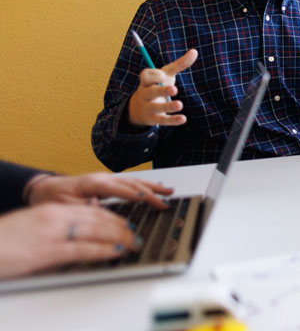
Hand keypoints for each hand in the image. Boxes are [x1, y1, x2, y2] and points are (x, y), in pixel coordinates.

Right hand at [0, 203, 140, 278]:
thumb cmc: (1, 240)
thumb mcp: (31, 227)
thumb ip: (54, 228)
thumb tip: (74, 236)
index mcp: (51, 211)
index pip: (91, 210)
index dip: (113, 217)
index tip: (126, 223)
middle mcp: (55, 217)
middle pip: (99, 218)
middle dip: (121, 226)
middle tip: (136, 234)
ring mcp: (51, 233)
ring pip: (96, 230)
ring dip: (120, 237)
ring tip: (134, 243)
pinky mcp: (46, 252)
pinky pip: (83, 249)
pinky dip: (104, 249)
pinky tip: (116, 252)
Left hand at [27, 173, 173, 209]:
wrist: (44, 189)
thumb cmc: (52, 198)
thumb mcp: (64, 207)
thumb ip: (84, 209)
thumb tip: (100, 208)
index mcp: (93, 183)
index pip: (120, 188)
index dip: (137, 194)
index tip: (151, 199)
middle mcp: (103, 178)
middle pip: (132, 183)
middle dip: (151, 191)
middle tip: (167, 200)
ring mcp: (106, 179)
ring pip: (134, 181)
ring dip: (152, 186)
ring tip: (169, 191)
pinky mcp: (107, 184)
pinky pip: (129, 184)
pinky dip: (143, 186)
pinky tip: (152, 189)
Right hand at [127, 48, 197, 126]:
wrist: (139, 108)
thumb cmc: (157, 85)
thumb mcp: (166, 74)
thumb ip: (179, 64)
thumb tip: (195, 51)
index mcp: (147, 81)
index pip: (146, 76)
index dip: (154, 76)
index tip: (163, 75)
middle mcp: (145, 94)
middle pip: (151, 92)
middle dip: (162, 91)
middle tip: (174, 90)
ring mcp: (148, 107)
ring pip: (156, 108)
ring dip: (168, 106)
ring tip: (179, 105)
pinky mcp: (154, 119)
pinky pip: (162, 120)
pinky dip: (172, 120)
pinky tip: (183, 119)